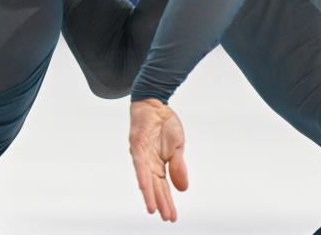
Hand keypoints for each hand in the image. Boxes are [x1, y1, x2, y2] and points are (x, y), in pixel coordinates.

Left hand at [129, 99, 187, 221]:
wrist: (155, 102)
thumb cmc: (165, 124)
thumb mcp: (177, 146)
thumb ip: (178, 166)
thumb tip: (183, 189)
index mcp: (158, 164)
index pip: (163, 186)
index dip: (167, 201)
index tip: (172, 217)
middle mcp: (148, 162)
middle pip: (154, 186)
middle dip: (160, 202)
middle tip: (166, 218)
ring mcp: (141, 154)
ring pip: (145, 178)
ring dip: (149, 193)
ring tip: (154, 209)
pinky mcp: (136, 145)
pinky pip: (139, 163)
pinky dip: (142, 175)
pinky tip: (145, 187)